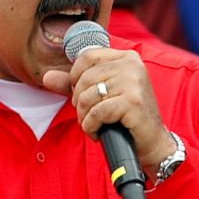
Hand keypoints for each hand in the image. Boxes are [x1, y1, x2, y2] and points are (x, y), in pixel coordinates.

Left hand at [43, 48, 175, 178]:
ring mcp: (134, 82)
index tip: (80, 94)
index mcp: (126, 57)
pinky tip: (98, 132)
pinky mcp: (133, 102)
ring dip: (84, 116)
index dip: (75, 76)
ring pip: (88, 96)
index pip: (87, 56)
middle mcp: (132, 65)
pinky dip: (91, 126)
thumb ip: (73, 84)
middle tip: (88, 115)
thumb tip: (46, 77)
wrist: (152, 142)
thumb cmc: (125, 116)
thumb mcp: (100, 95)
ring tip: (93, 124)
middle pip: (85, 78)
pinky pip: (97, 112)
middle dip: (79, 101)